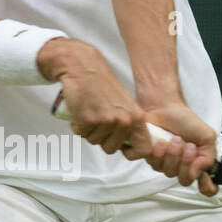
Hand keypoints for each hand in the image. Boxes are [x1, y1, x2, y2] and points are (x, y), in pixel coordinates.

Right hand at [43, 41, 149, 155]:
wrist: (83, 68)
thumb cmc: (101, 85)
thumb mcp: (125, 104)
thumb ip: (129, 124)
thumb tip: (128, 145)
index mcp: (137, 117)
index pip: (143, 149)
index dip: (131, 152)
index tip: (122, 148)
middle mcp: (124, 121)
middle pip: (111, 149)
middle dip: (102, 139)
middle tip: (98, 121)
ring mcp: (106, 121)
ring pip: (94, 141)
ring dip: (89, 130)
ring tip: (90, 111)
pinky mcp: (88, 120)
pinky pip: (81, 134)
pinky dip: (78, 125)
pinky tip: (81, 110)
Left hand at [124, 100, 219, 196]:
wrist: (165, 107)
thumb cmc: (185, 120)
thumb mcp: (206, 136)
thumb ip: (208, 156)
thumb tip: (198, 173)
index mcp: (198, 164)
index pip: (206, 188)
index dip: (206, 188)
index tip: (204, 180)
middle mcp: (181, 167)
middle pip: (184, 180)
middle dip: (186, 162)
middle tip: (187, 145)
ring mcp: (164, 164)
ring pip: (167, 172)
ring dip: (172, 154)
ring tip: (174, 138)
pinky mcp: (149, 157)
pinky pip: (152, 164)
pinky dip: (157, 152)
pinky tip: (159, 141)